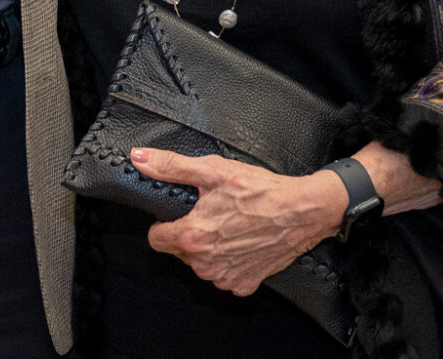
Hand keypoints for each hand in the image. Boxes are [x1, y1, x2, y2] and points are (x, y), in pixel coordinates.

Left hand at [132, 147, 345, 296]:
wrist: (301, 211)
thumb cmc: (260, 190)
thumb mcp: (212, 170)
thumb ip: (171, 166)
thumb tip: (140, 158)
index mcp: (193, 236)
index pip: (156, 239)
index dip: (164, 223)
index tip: (179, 214)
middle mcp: (205, 263)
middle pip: (179, 251)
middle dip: (189, 234)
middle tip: (211, 214)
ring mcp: (225, 277)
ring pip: (201, 265)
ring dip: (208, 250)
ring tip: (229, 226)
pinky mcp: (244, 284)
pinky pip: (224, 276)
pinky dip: (229, 262)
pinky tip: (242, 242)